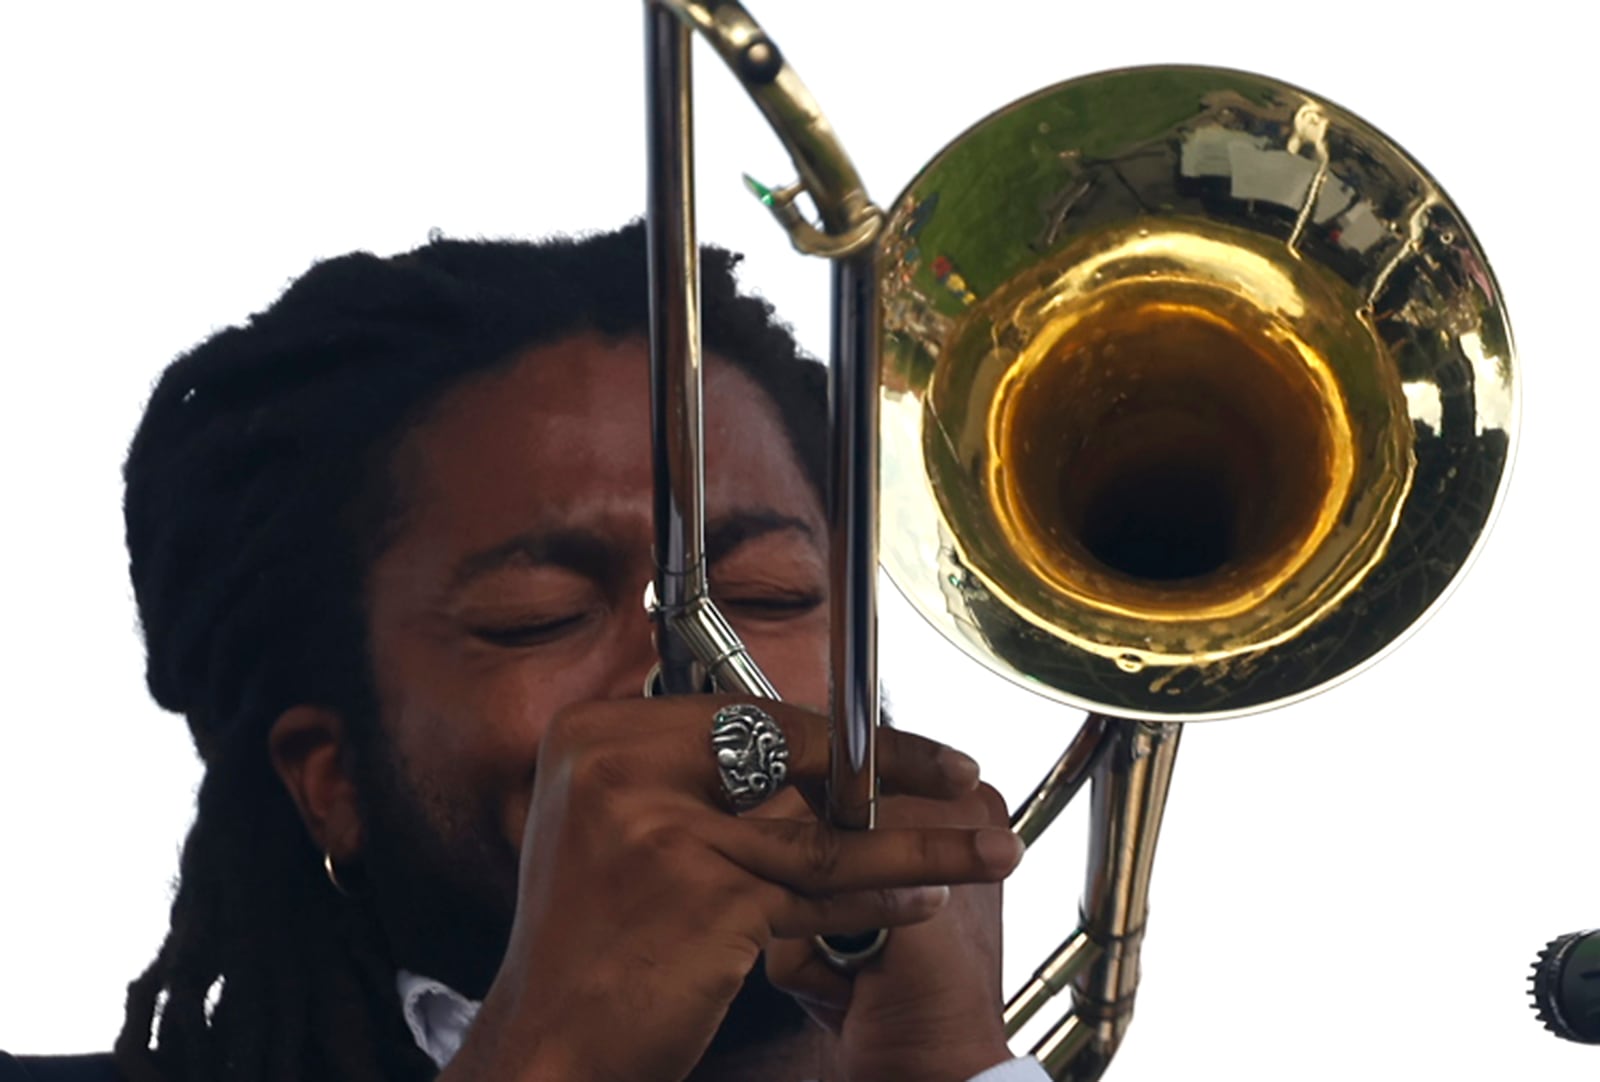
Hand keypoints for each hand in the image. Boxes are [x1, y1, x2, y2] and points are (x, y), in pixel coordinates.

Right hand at [438, 696, 1022, 1081]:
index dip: (829, 730)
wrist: (548, 1047)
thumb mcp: (616, 831)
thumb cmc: (588, 948)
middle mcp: (619, 767)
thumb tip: (798, 745)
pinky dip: (876, 901)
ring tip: (981, 845)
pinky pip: (816, 894)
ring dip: (917, 842)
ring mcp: (660, 828)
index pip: (740, 713)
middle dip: (892, 764)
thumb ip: (687, 779)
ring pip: (820, 831)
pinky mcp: (705, 894)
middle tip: (960, 774)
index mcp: (596, 737)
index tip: (884, 739)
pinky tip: (920, 903)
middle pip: (789, 753)